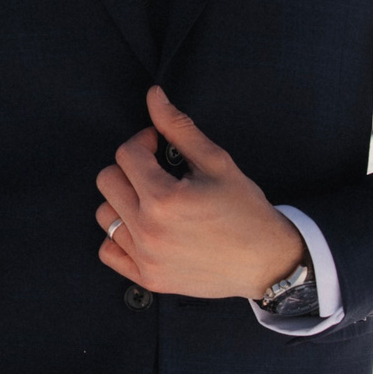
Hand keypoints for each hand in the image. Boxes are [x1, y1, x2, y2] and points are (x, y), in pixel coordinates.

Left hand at [95, 87, 306, 299]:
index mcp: (164, 198)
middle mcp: (149, 230)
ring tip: (153, 201)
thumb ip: (179, 127)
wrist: (267, 261)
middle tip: (156, 172)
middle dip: (129, 168)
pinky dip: (120, 237)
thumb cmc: (245, 209)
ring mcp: (146, 257)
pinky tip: (145, 228)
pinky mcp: (148, 278)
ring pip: (105, 215)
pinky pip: (109, 250)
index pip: (126, 154)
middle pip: (107, 181)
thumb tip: (154, 95)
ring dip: (123, 201)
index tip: (159, 146)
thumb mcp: (216, 162)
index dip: (143, 141)